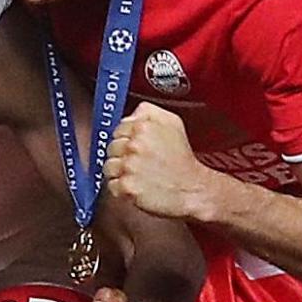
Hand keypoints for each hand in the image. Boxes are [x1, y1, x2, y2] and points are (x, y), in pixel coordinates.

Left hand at [105, 103, 222, 221]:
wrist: (193, 189)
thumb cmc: (182, 160)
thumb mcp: (173, 124)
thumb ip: (149, 112)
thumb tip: (131, 114)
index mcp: (144, 127)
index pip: (119, 128)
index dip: (128, 139)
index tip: (139, 146)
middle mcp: (135, 145)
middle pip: (112, 147)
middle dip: (123, 155)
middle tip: (142, 162)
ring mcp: (129, 166)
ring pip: (109, 166)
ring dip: (121, 172)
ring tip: (140, 174)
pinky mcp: (127, 186)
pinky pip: (112, 185)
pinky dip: (122, 188)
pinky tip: (138, 185)